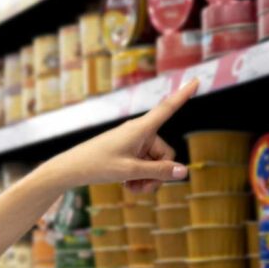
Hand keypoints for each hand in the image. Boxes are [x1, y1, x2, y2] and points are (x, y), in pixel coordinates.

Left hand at [49, 79, 198, 193]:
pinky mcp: (127, 151)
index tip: (197, 79)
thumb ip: (158, 172)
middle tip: (142, 188)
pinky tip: (127, 185)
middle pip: (165, 154)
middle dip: (158, 173)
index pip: (167, 108)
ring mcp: (133, 142)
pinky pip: (144, 164)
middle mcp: (139, 131)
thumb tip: (183, 171)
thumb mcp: (130, 171)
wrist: (71, 169)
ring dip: (147, 178)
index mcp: (141, 128)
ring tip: (131, 188)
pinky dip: (139, 176)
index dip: (184, 95)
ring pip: (154, 163)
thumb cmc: (97, 165)